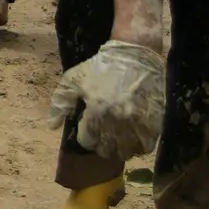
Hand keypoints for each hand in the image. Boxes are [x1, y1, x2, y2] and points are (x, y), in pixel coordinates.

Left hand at [47, 40, 165, 162]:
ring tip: (117, 138)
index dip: (85, 137)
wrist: (135, 57)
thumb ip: (60, 103)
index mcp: (97, 111)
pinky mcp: (156, 123)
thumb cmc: (100, 67)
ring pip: (127, 151)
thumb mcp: (72, 79)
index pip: (87, 141)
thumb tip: (52, 126)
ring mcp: (139, 123)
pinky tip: (132, 137)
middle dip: (101, 145)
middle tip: (101, 135)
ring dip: (120, 148)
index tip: (87, 130)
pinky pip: (147, 146)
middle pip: (107, 150)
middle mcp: (119, 121)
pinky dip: (138, 146)